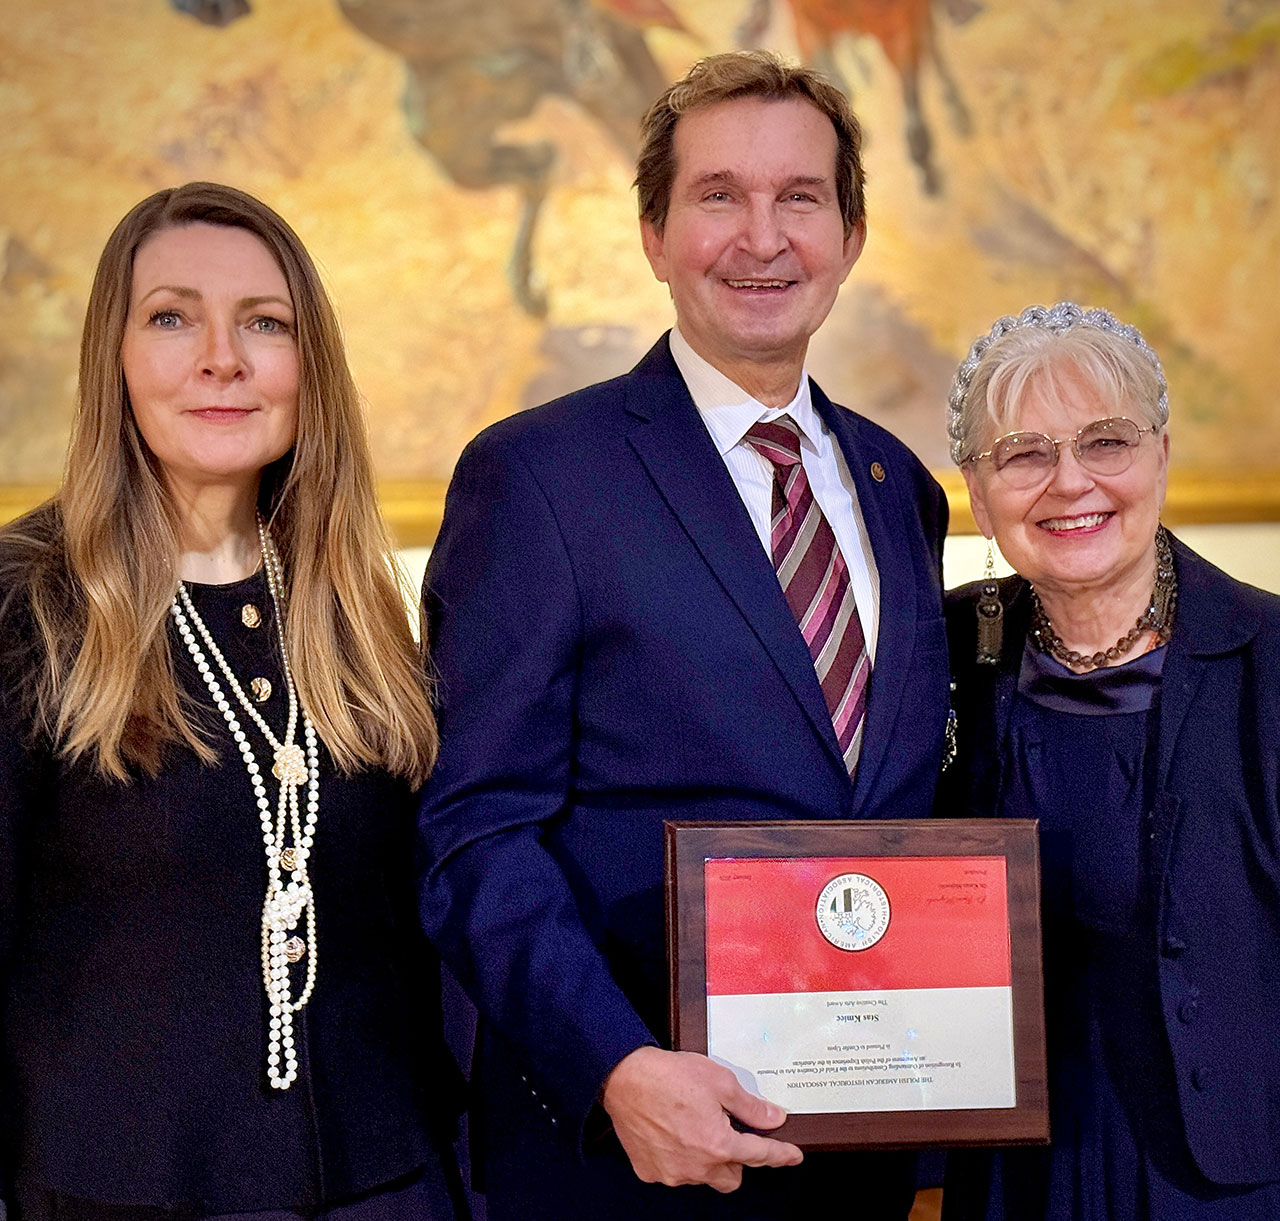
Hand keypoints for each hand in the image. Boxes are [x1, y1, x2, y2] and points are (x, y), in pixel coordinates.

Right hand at [601, 1046, 802, 1192]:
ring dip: (707, 1159)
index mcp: (718, 1145)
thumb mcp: (719, 1081)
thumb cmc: (668, 1075)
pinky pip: (676, 1172)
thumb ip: (749, 1106)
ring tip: (694, 1125)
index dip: (780, 1154)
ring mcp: (673, 1172)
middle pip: (732, 1176)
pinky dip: (680, 1158)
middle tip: (727, 1131)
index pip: (760, 1155)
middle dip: (736, 1158)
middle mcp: (697, 1166)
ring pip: (703, 1176)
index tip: (792, 1156)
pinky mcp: (651, 1171)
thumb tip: (773, 1118)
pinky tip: (673, 1133)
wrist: (624, 1077)